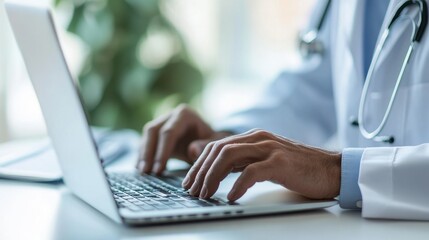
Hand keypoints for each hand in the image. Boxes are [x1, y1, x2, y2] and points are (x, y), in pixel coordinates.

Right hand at [137, 104, 231, 173]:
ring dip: (143, 153)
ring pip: (147, 135)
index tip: (159, 169)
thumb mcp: (213, 144)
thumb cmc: (210, 141)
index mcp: (184, 114)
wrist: (206, 137)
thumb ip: (205, 146)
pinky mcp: (156, 130)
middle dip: (148, 152)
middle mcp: (170, 115)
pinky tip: (141, 168)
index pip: (169, 132)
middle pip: (153, 131)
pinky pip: (145, 141)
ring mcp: (162, 121)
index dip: (162, 151)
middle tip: (146, 171)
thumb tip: (191, 150)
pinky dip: (143, 154)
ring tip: (143, 172)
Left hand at [182, 129, 340, 200]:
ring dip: (212, 176)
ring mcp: (270, 148)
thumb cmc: (299, 168)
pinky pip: (252, 171)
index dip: (199, 163)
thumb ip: (242, 160)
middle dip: (200, 170)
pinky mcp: (280, 162)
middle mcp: (259, 138)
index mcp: (253, 137)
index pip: (217, 146)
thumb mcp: (265, 160)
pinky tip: (231, 196)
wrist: (331, 169)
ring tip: (205, 194)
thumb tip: (217, 168)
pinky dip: (238, 184)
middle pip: (218, 149)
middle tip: (192, 190)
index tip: (190, 181)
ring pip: (229, 156)